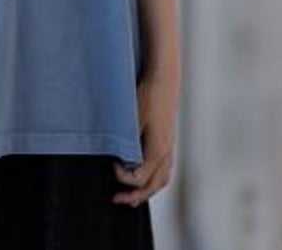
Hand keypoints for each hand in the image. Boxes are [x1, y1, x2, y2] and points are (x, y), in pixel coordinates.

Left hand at [112, 74, 176, 206]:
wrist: (163, 81)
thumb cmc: (146, 97)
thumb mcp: (132, 119)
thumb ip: (127, 143)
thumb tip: (118, 160)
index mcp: (158, 150)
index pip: (140, 178)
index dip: (123, 177)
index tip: (112, 165)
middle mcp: (166, 154)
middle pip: (153, 186)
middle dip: (135, 196)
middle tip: (116, 199)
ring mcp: (169, 149)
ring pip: (161, 181)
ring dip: (146, 192)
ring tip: (130, 197)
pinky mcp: (168, 143)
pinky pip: (164, 170)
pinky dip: (153, 180)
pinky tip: (142, 178)